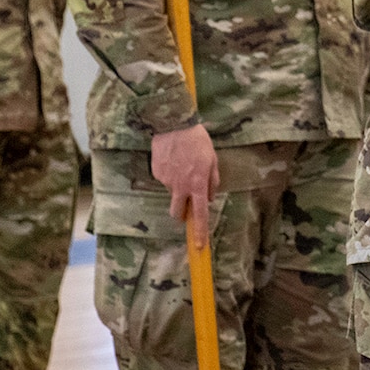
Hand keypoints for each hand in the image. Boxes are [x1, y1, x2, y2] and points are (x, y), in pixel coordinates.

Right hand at [150, 123, 219, 248]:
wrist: (173, 125)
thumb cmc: (197, 141)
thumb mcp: (212, 159)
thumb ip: (212, 181)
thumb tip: (210, 197)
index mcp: (197, 184)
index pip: (200, 214)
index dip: (200, 231)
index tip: (200, 245)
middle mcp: (180, 187)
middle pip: (177, 212)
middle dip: (181, 213)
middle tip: (186, 204)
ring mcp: (166, 181)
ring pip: (172, 192)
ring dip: (177, 186)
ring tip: (182, 164)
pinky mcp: (156, 173)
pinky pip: (165, 179)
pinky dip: (170, 173)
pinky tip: (173, 158)